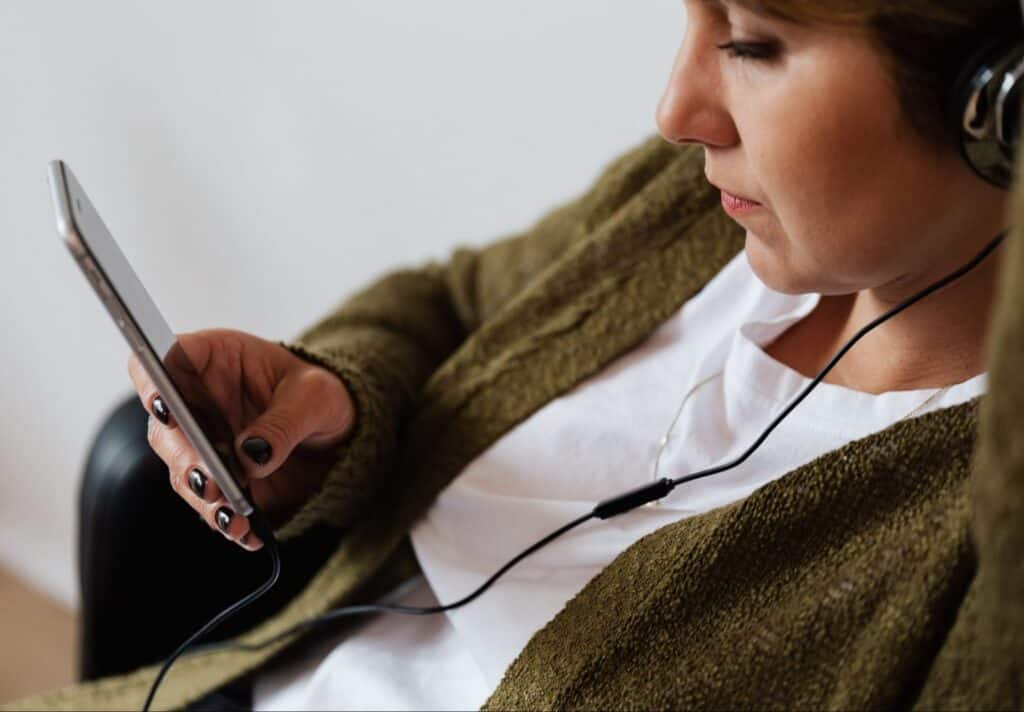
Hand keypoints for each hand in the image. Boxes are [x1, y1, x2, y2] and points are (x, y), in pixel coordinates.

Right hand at [127, 329, 354, 549]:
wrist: (336, 432)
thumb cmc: (319, 395)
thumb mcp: (316, 398)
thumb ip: (283, 422)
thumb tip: (251, 455)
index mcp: (213, 360)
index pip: (165, 360)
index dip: (153, 381)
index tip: (164, 406)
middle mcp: (196, 403)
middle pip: (165, 426)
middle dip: (184, 456)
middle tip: (210, 480)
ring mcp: (202, 444)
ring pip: (183, 472)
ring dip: (204, 497)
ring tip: (234, 517)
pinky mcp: (217, 481)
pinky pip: (210, 505)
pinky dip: (227, 521)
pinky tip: (249, 533)